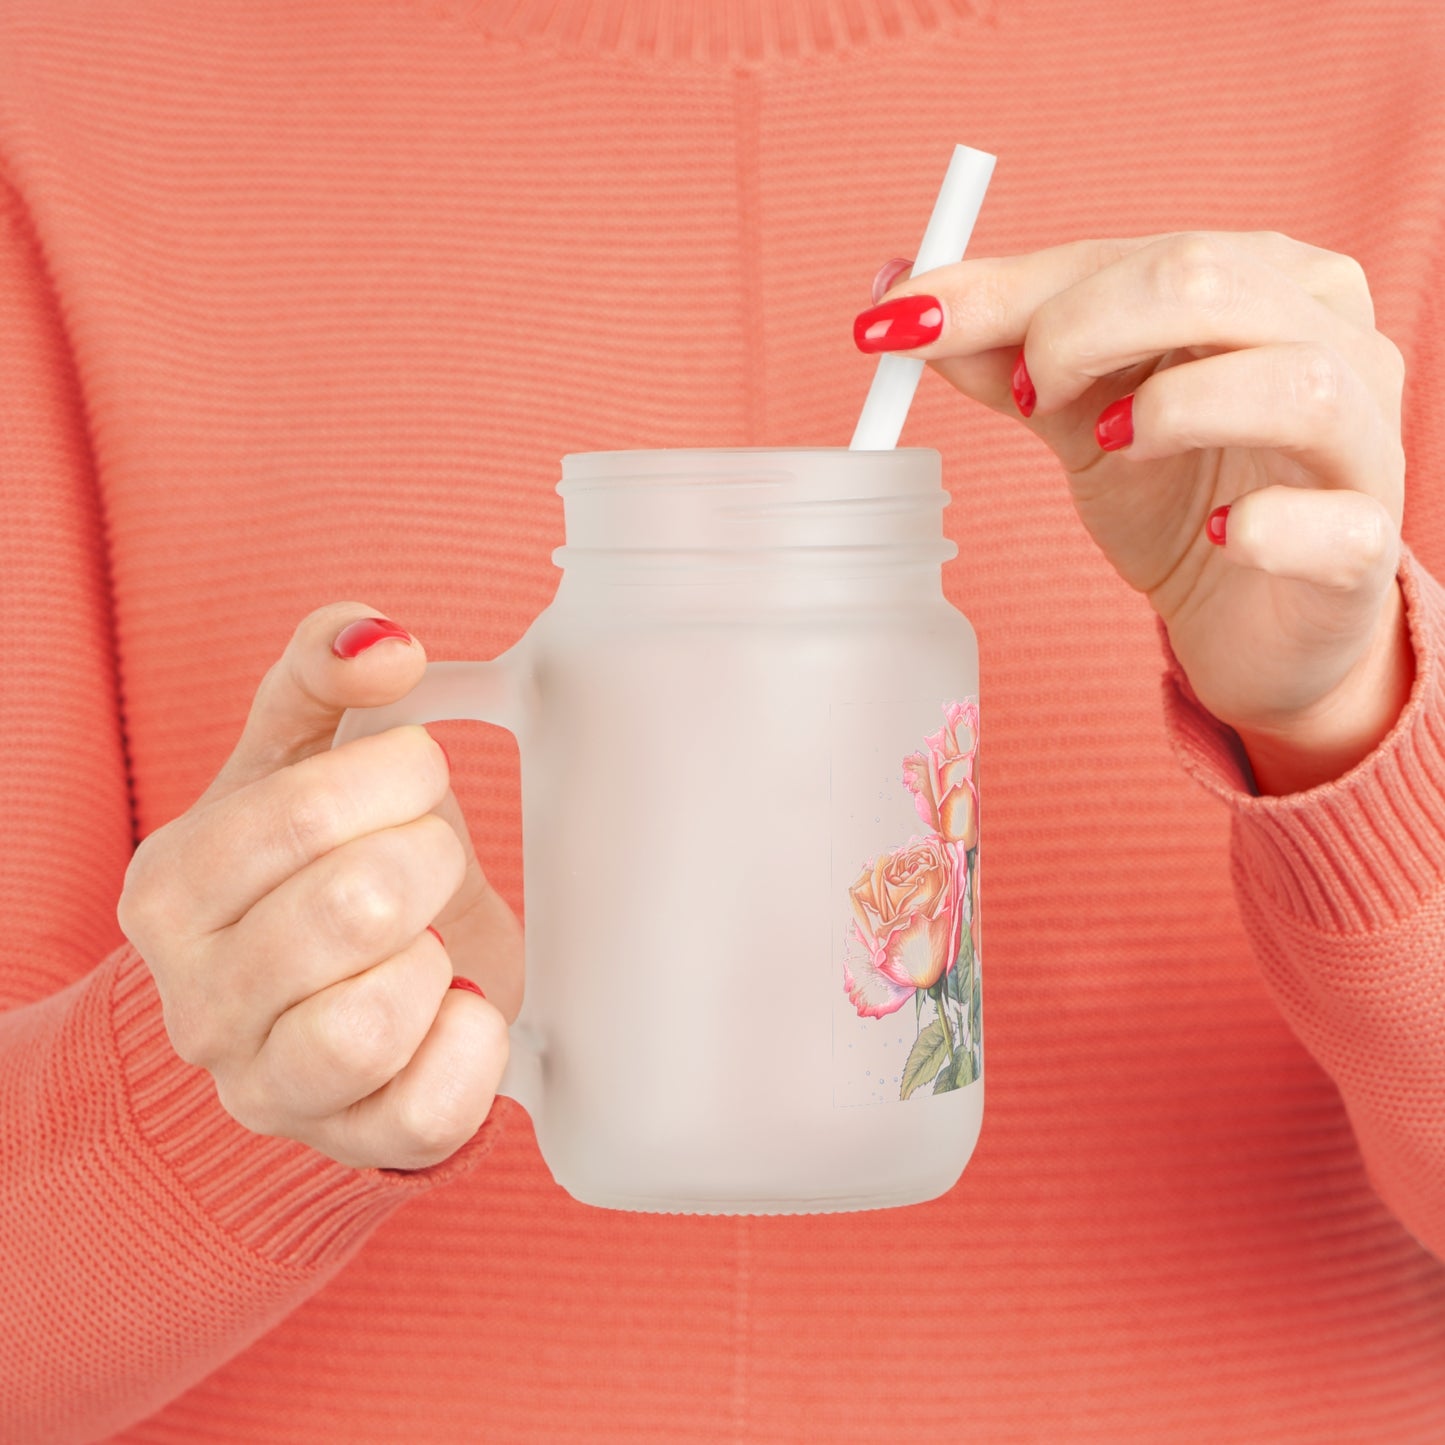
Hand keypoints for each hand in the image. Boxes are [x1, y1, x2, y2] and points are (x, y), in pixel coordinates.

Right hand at [116, 603, 522, 1170]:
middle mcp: (197, 1001)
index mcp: (172, 887)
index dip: (398, 777)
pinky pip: (429, 1110)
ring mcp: (267, 1087)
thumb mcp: (300, 755)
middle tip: (429, 859)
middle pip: (354, 907)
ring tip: (429, 939)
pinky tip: (458, 1003)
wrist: (325, 994)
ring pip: (372, 1022)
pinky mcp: (351, 1142)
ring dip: (437, 958)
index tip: (416, 776)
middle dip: (429, 860)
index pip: (303, 812)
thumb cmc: (314, 865)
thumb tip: (382, 640)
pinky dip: (473, 1044)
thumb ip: (322, 673)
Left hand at [857, 232, 1412, 793]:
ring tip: (1109, 446)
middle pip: (1208, 281)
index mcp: (1262, 281)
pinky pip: (1333, 522)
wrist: (1250, 619)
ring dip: (1172, 409)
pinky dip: (1264, 526)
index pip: (1130, 255)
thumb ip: (1004, 355)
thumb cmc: (1177, 496)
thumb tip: (898, 298)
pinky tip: (1218, 537)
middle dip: (1081, 329)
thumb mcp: (1078, 416)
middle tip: (1025, 396)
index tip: (903, 323)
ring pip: (1293, 381)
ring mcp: (1362, 441)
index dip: (1009, 289)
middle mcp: (1331, 337)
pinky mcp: (1365, 546)